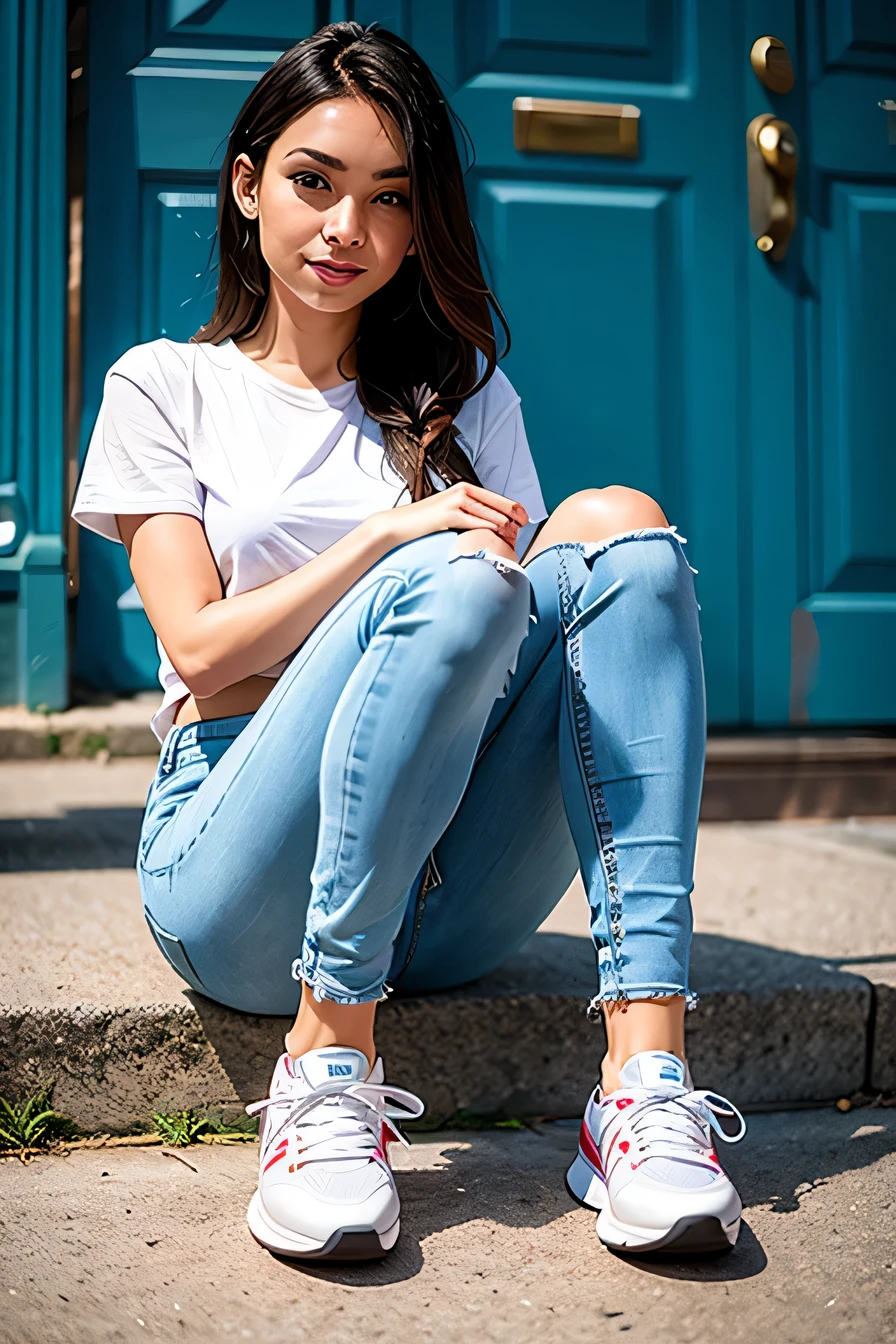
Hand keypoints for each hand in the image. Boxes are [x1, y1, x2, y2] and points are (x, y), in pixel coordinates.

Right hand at [374, 482, 528, 549]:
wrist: (400, 525)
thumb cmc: (425, 523)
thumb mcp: (449, 513)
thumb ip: (467, 513)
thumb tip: (486, 523)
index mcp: (464, 489)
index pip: (495, 497)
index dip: (512, 507)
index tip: (524, 517)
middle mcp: (462, 491)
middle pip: (496, 503)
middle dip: (513, 515)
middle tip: (524, 525)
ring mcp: (455, 501)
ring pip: (489, 514)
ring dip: (504, 525)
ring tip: (514, 535)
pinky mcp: (449, 514)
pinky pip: (475, 522)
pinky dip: (489, 529)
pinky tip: (498, 536)